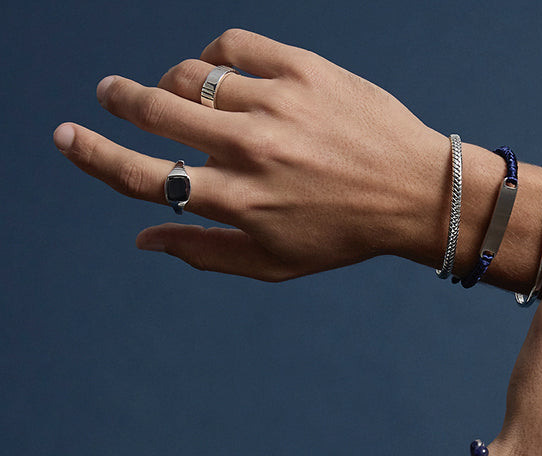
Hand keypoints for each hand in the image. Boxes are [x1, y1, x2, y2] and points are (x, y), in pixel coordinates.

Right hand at [53, 29, 446, 280]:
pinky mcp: (304, 69)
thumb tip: (141, 238)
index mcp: (238, 202)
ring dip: (173, 85)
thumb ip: (204, 252)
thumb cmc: (342, 234)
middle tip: (112, 94)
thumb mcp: (275, 263)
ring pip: (190, 75)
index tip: (65, 136)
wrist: (415, 193)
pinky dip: (215, 55)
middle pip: (154, 112)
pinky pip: (233, 44)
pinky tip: (223, 73)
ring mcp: (277, 105)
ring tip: (184, 97)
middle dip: (120, 100)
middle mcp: (250, 151)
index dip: (93, 156)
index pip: (142, 177)